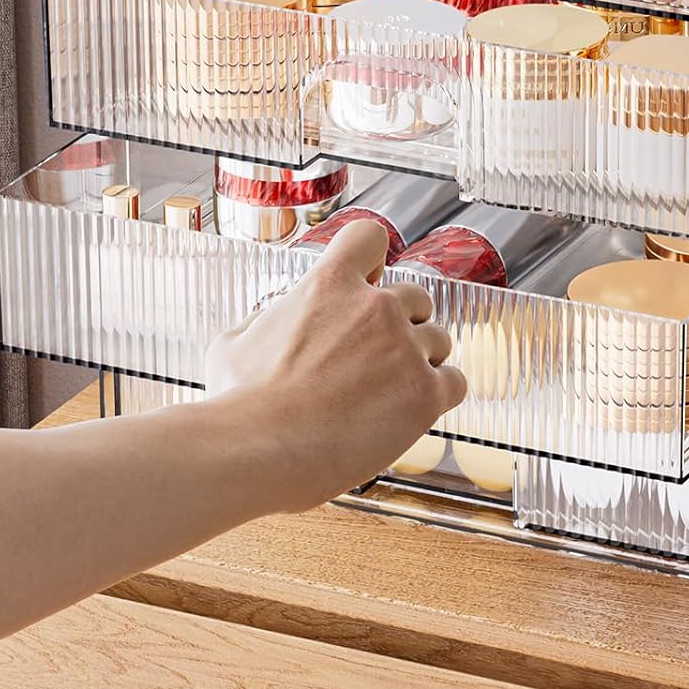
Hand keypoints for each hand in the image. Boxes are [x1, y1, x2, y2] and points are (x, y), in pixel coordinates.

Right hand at [203, 219, 466, 510]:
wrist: (258, 450)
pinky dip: (439, 395)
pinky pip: (454, 382)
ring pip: (438, 340)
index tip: (367, 282)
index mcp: (329, 284)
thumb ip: (266, 320)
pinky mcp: (426, 393)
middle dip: (401, 323)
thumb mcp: (233, 341)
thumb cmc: (238, 402)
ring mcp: (405, 348)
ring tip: (389, 395)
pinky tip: (413, 413)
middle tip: (376, 359)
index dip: (372, 261)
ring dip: (421, 361)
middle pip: (415, 297)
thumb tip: (274, 318)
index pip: (370, 238)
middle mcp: (376, 307)